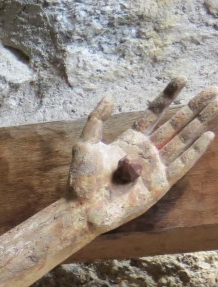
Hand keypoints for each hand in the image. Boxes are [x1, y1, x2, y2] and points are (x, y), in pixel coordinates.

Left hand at [69, 78, 217, 232]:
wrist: (85, 208)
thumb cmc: (82, 179)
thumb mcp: (85, 144)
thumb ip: (97, 120)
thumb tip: (110, 95)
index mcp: (130, 140)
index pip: (154, 113)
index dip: (167, 96)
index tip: (181, 78)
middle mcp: (146, 151)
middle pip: (175, 123)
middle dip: (193, 107)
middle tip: (212, 89)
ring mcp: (155, 166)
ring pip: (183, 139)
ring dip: (200, 122)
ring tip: (216, 104)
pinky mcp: (161, 183)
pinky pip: (182, 163)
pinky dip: (195, 150)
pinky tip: (209, 134)